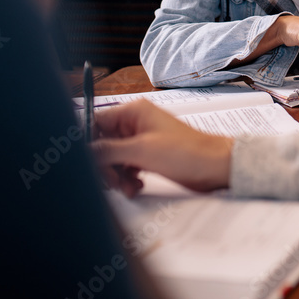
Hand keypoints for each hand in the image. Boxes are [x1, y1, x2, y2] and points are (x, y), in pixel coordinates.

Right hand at [91, 101, 233, 195]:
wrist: (215, 167)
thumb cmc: (187, 152)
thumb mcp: (141, 151)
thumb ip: (107, 150)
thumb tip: (83, 151)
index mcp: (133, 112)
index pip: (96, 122)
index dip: (87, 143)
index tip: (86, 162)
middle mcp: (136, 123)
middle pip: (102, 143)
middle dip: (104, 164)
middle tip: (112, 180)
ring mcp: (143, 140)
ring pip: (114, 158)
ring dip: (116, 175)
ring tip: (128, 186)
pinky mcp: (149, 155)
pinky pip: (127, 166)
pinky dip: (127, 178)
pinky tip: (136, 186)